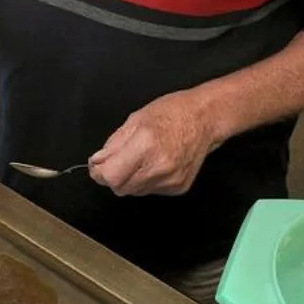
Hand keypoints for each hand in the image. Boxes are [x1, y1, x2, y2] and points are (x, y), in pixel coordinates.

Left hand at [88, 89, 220, 196]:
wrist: (205, 119)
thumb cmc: (171, 112)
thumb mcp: (135, 119)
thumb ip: (113, 145)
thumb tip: (97, 162)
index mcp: (145, 145)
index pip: (111, 176)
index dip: (100, 173)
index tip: (98, 166)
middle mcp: (159, 167)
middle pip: (121, 188)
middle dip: (114, 177)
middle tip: (117, 161)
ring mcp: (171, 180)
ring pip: (135, 191)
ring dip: (130, 179)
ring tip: (141, 158)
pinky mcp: (179, 188)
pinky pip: (151, 190)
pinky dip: (146, 180)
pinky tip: (155, 163)